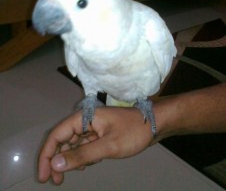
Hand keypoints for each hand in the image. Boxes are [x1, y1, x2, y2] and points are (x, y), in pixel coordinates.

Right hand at [38, 107, 153, 184]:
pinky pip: (85, 145)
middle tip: (56, 181)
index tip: (44, 176)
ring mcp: (93, 127)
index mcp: (84, 117)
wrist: (154, 124)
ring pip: (73, 144)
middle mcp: (85, 120)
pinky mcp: (100, 133)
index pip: (57, 135)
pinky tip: (88, 164)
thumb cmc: (132, 132)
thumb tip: (55, 165)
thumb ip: (81, 155)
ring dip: (71, 159)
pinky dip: (83, 156)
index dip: (47, 155)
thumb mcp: (107, 146)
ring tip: (72, 175)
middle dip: (58, 160)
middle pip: (63, 140)